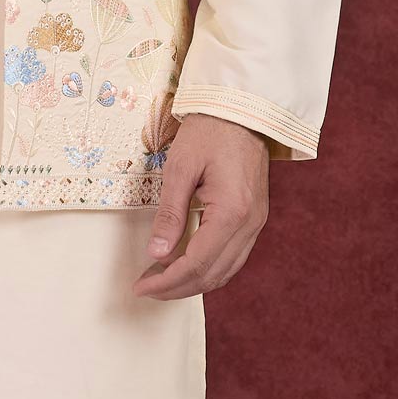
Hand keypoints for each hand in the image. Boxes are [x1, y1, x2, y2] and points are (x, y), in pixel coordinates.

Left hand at [132, 114, 270, 299]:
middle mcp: (250, 223)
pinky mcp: (255, 217)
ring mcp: (256, 221)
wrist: (242, 110)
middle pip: (212, 274)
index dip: (167, 282)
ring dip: (193, 282)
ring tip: (161, 280)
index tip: (141, 288)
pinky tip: (186, 264)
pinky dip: (209, 268)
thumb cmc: (209, 131)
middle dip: (177, 288)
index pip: (196, 263)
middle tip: (146, 288)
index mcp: (232, 212)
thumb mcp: (180, 168)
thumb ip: (170, 214)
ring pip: (226, 270)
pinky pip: (233, 256)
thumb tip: (157, 253)